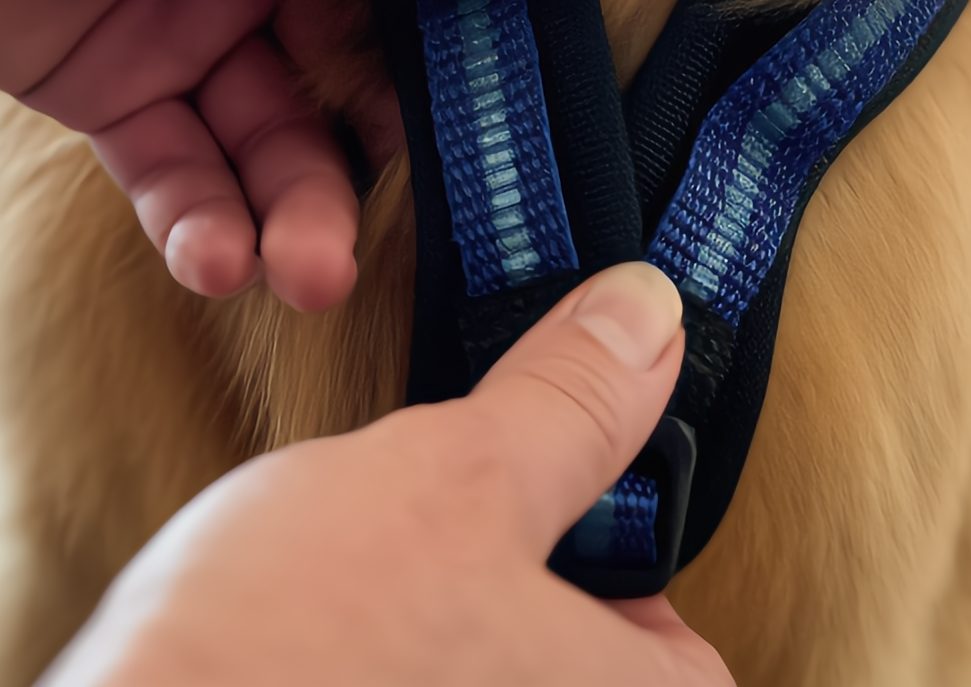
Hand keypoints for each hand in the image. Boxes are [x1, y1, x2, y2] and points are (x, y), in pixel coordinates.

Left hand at [0, 0, 549, 310]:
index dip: (475, 15)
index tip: (533, 102)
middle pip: (357, 56)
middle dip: (386, 144)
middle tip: (419, 225)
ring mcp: (184, 14)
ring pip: (271, 131)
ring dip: (296, 205)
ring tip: (310, 270)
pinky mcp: (105, 86)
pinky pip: (175, 168)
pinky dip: (198, 219)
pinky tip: (213, 259)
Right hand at [43, 264, 732, 686]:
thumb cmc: (293, 646)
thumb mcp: (456, 479)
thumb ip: (568, 405)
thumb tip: (651, 319)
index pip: (677, 645)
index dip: (618, 554)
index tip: (551, 479)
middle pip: (566, 654)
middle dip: (510, 580)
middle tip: (438, 514)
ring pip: (464, 665)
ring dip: (426, 615)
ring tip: (356, 561)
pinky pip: (383, 678)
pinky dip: (358, 654)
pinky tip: (303, 619)